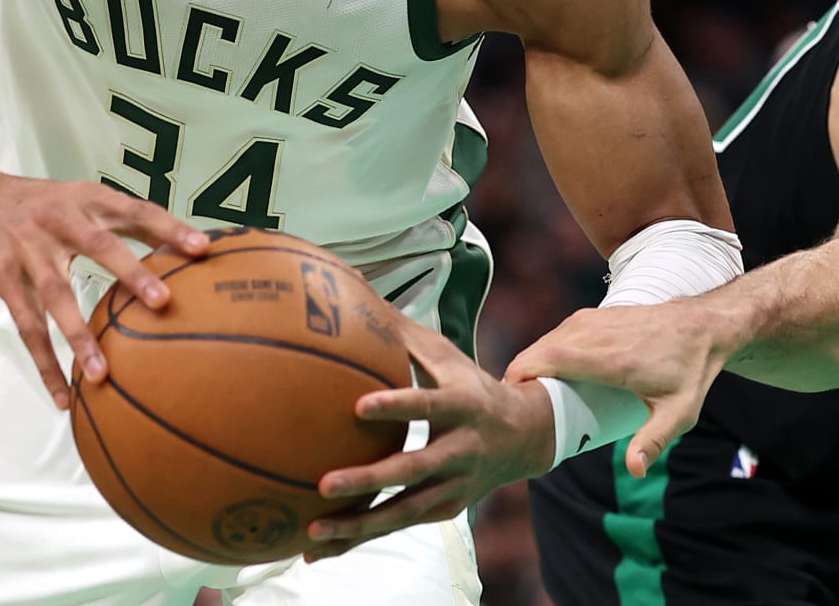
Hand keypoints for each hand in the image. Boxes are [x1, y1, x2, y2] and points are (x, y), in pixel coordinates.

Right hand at [0, 174, 208, 409]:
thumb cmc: (45, 206)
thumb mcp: (83, 199)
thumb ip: (127, 223)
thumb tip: (186, 248)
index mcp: (88, 198)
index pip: (136, 210)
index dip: (169, 227)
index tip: (203, 249)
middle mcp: (60, 220)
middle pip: (99, 246)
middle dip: (131, 274)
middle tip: (163, 302)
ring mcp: (29, 250)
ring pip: (57, 296)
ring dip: (79, 337)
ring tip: (103, 374)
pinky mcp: (3, 277)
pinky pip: (26, 326)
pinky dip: (45, 362)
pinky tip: (63, 394)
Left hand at [303, 318, 554, 559]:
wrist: (526, 437)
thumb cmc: (471, 386)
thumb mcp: (447, 357)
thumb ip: (401, 333)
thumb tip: (350, 288)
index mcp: (462, 405)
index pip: (428, 405)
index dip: (397, 407)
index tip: (358, 407)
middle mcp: (461, 450)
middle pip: (413, 470)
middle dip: (370, 480)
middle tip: (325, 484)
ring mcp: (454, 486)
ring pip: (404, 512)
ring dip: (359, 525)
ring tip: (312, 531)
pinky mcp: (444, 510)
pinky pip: (398, 527)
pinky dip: (359, 540)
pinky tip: (316, 550)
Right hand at [505, 301, 727, 477]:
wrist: (702, 326)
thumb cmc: (690, 372)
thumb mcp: (679, 413)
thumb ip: (653, 442)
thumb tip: (635, 470)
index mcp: (615, 360)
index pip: (553, 358)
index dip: (524, 374)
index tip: (511, 399)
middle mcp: (600, 334)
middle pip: (542, 349)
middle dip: (520, 375)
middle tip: (514, 409)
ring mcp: (596, 320)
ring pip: (548, 339)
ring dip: (532, 363)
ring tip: (528, 396)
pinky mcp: (595, 315)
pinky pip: (559, 332)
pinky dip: (545, 351)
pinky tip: (545, 374)